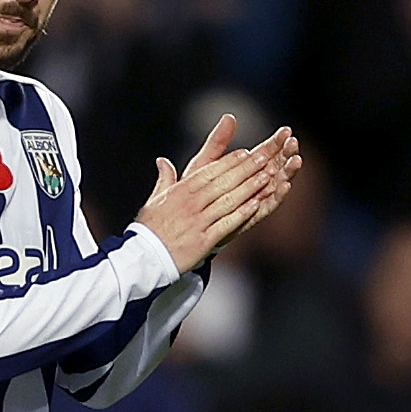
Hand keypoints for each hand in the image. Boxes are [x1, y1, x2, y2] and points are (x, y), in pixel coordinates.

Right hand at [131, 114, 301, 273]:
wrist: (144, 258)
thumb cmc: (149, 230)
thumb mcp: (154, 200)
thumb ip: (164, 179)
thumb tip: (162, 161)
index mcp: (180, 192)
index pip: (209, 172)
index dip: (229, 162)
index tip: (245, 153)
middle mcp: (190, 204)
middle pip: (223, 183)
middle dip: (245, 170)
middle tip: (262, 159)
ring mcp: (198, 222)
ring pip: (228, 201)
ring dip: (249, 189)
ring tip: (266, 178)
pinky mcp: (203, 241)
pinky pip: (226, 224)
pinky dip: (241, 215)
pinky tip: (255, 205)